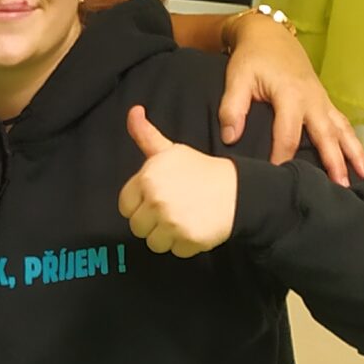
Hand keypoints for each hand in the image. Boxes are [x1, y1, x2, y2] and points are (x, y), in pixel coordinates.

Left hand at [118, 107, 234, 257]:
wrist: (238, 190)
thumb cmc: (201, 170)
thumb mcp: (171, 150)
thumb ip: (146, 135)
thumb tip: (133, 111)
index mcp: (147, 178)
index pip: (125, 205)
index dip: (140, 205)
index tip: (157, 200)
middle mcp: (156, 199)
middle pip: (137, 226)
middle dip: (153, 222)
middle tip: (174, 210)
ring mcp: (171, 221)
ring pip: (154, 243)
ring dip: (168, 236)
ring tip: (184, 220)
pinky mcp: (187, 239)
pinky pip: (175, 252)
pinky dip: (185, 246)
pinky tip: (196, 228)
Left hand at [218, 14, 363, 185]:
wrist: (269, 35)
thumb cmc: (252, 58)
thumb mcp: (237, 78)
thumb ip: (233, 108)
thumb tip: (231, 138)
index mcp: (291, 95)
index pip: (288, 135)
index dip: (282, 157)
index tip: (279, 178)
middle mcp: (312, 99)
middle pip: (326, 135)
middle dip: (335, 162)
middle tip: (341, 188)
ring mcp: (322, 100)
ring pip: (342, 129)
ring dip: (354, 152)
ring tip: (363, 176)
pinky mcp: (324, 101)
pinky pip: (342, 122)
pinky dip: (351, 141)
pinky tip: (357, 158)